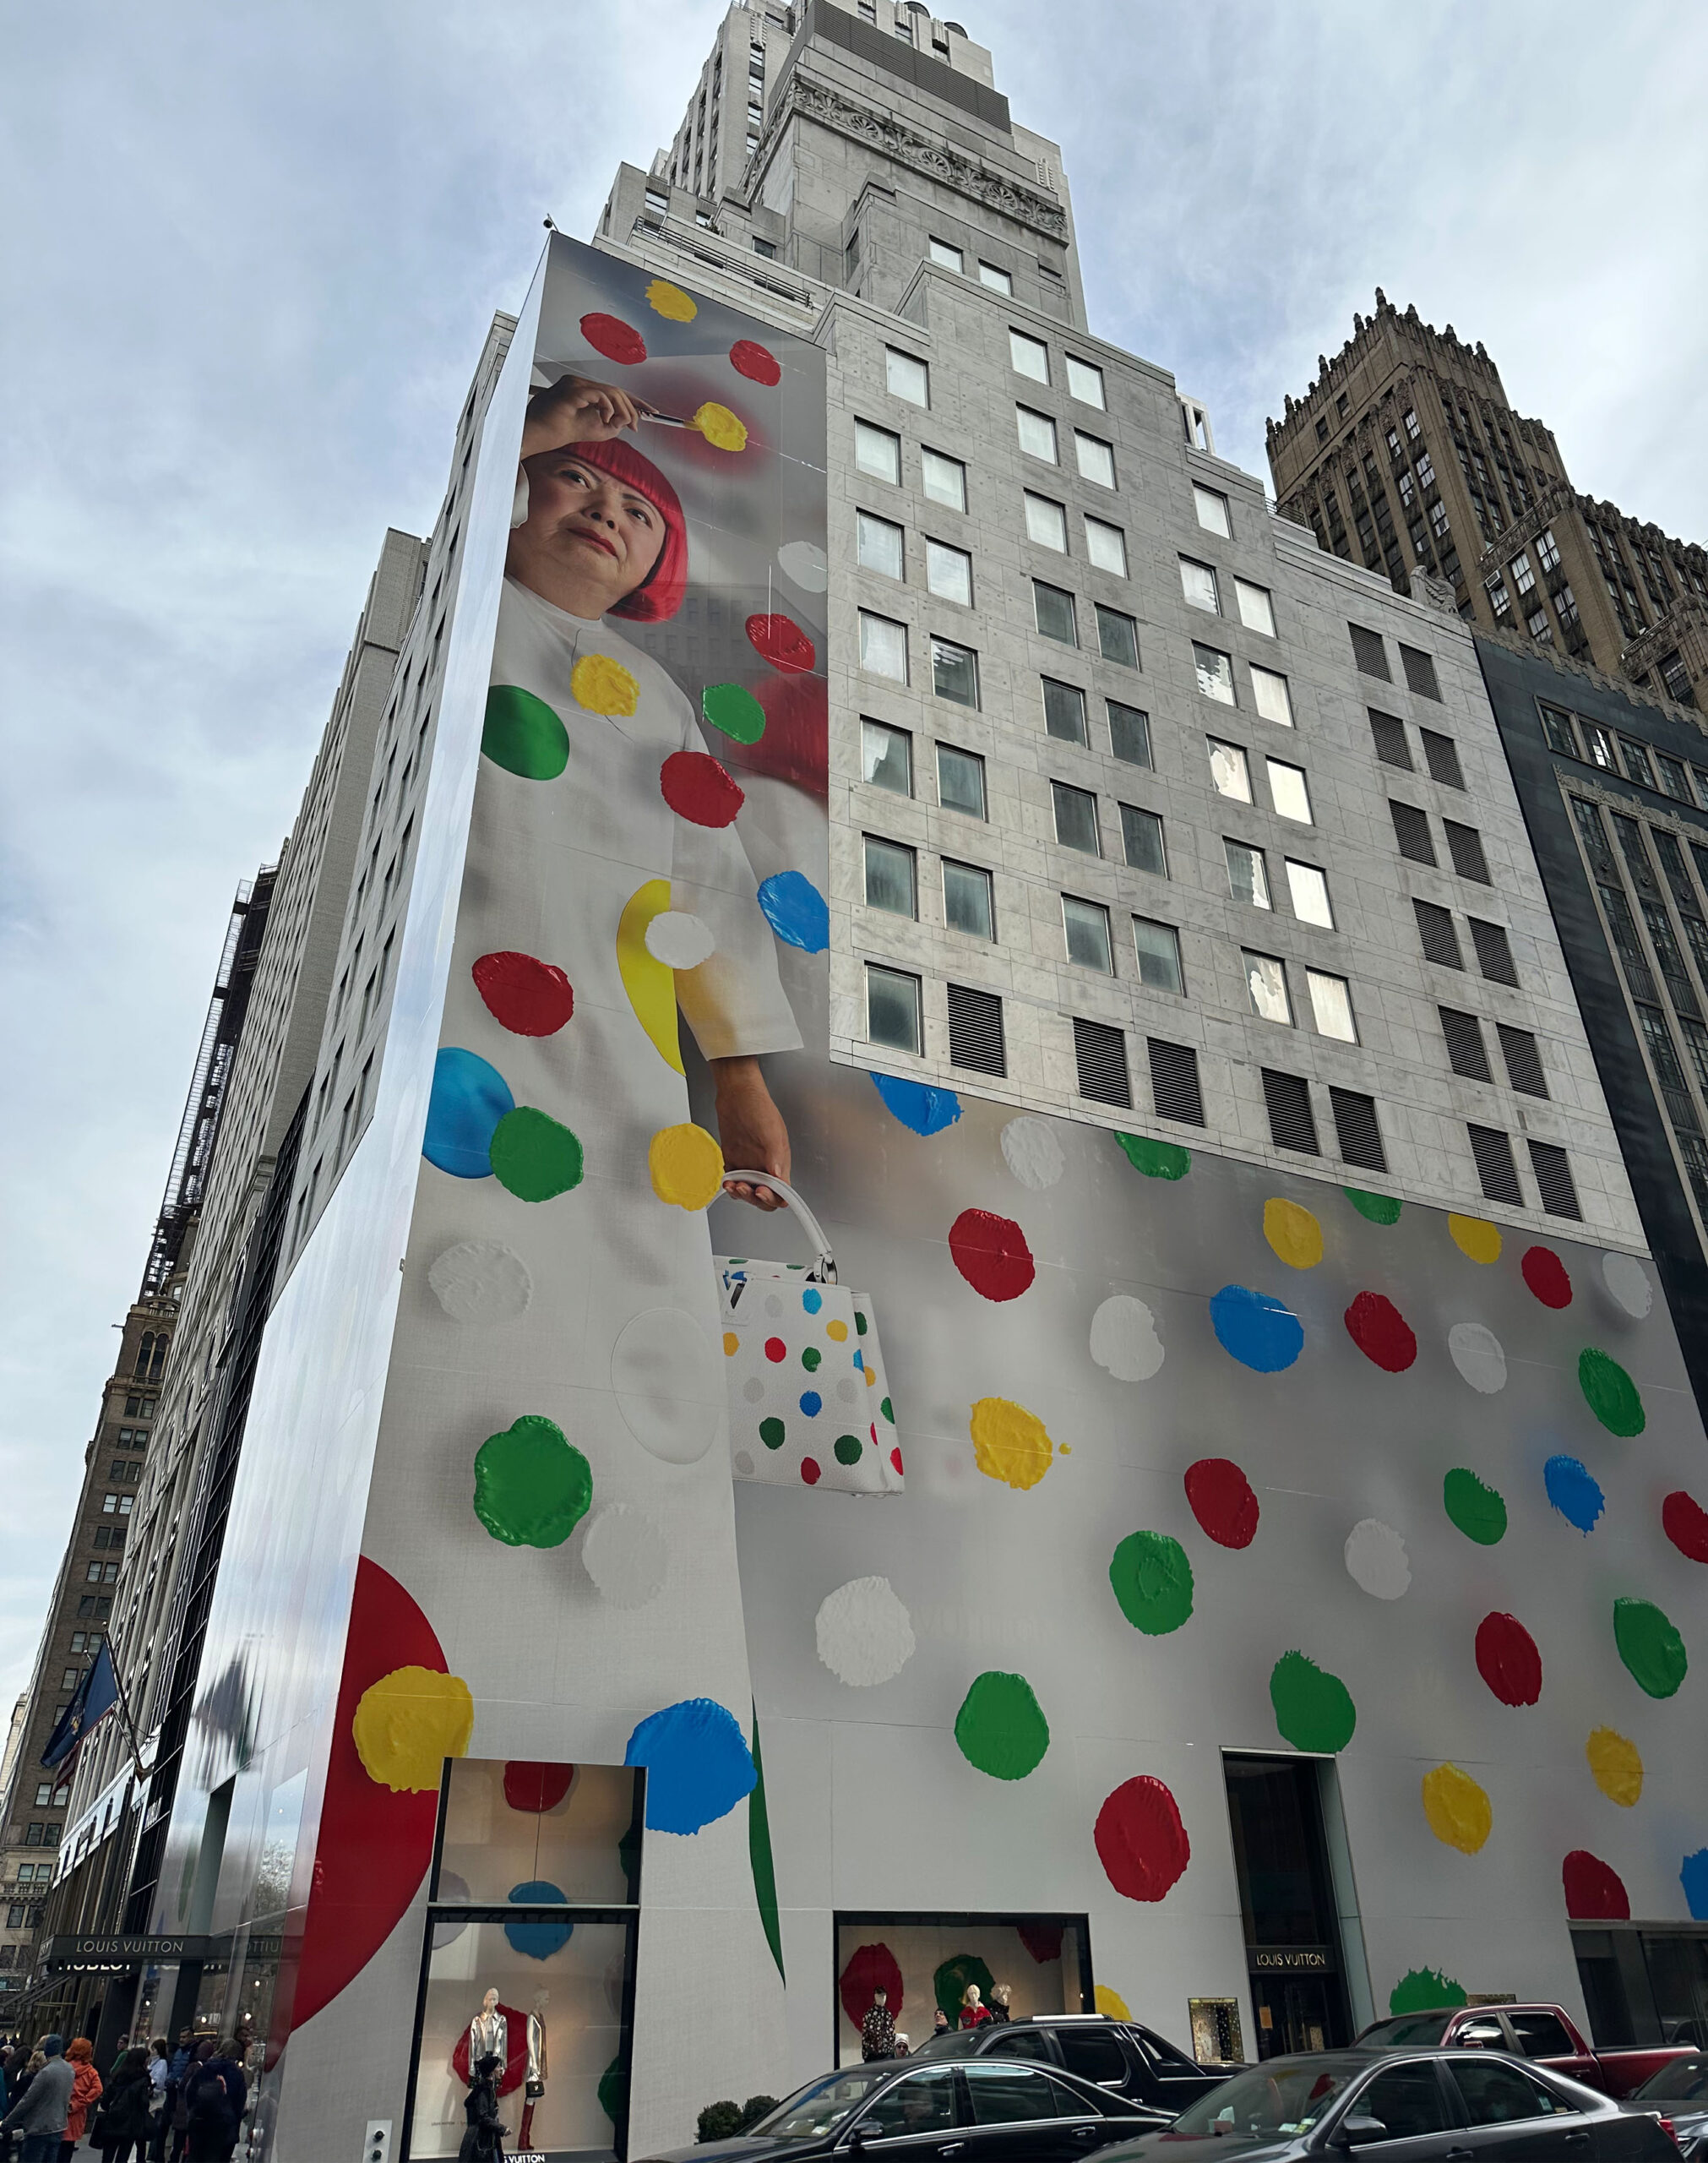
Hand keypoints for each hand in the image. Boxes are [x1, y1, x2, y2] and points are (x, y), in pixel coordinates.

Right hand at [521, 373, 654, 457]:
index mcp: (584, 389)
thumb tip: (627, 420)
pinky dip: (608, 408)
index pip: (613, 391)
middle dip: (631, 408)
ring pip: (610, 391)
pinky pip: (599, 395)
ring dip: (622, 409)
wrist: (539, 435)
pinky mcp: (572, 390)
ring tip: (622, 424)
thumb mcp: (595, 430)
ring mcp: (574, 384)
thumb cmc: (559, 431)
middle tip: (635, 425)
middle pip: (615, 390)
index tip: (650, 411)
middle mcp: (579, 383)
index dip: (634, 401)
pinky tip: (605, 419)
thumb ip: (612, 424)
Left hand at [710, 1056, 789, 1211]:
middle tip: (744, 1188)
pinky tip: (725, 1180)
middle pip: (764, 1196)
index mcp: (779, 1162)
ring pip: (748, 1190)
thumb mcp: (771, 1131)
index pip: (782, 1192)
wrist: (736, 1093)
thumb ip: (775, 1155)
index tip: (761, 1191)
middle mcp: (766, 1166)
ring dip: (741, 1194)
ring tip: (732, 1185)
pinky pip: (734, 1179)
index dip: (773, 1197)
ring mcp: (749, 1163)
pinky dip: (730, 1185)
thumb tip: (779, 1176)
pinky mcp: (735, 1159)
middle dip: (754, 1198)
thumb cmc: (758, 1106)